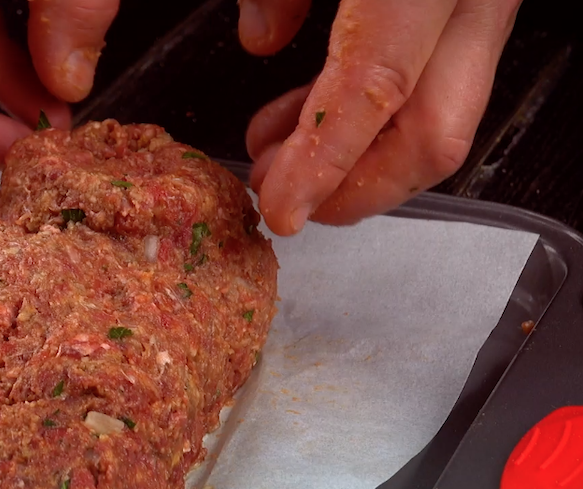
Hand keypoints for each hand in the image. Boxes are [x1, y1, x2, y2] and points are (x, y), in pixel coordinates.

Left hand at [239, 0, 522, 234]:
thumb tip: (261, 37)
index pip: (377, 89)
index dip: (324, 164)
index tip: (283, 208)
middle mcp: (474, 2)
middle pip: (432, 136)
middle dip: (353, 190)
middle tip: (286, 198)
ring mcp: (487, 8)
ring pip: (442, 119)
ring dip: (357, 160)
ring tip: (283, 165)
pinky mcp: (477, 11)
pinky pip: (439, 83)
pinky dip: (378, 119)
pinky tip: (317, 120)